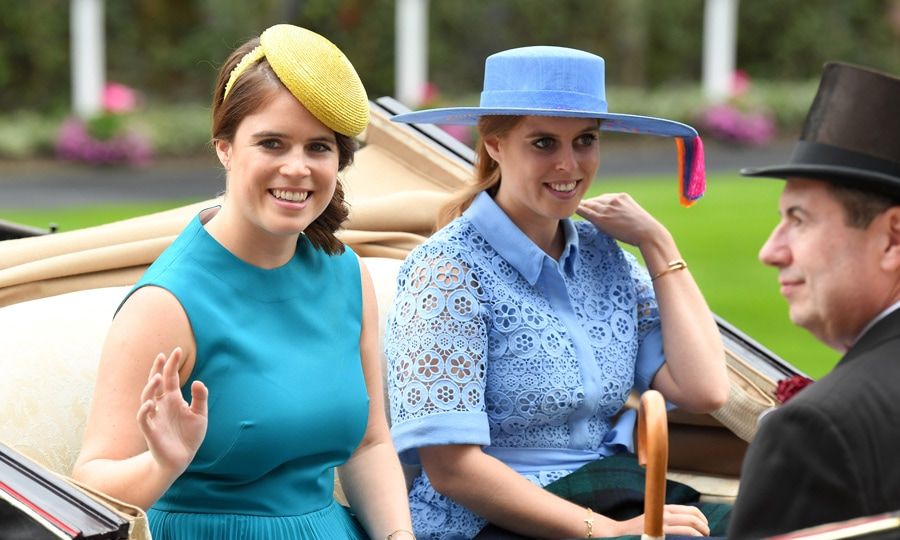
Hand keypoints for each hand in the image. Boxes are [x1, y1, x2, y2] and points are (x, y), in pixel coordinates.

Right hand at [136, 347, 207, 474]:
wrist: (182, 458)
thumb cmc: (189, 435)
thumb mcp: (200, 414)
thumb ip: (200, 397)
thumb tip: (198, 381)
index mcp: (173, 399)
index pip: (170, 377)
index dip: (171, 364)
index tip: (176, 350)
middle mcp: (161, 405)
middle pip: (156, 383)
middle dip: (157, 370)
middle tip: (162, 356)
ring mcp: (155, 416)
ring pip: (147, 397)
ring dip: (151, 387)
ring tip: (157, 377)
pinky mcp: (151, 431)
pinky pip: (143, 419)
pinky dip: (144, 410)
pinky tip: (150, 403)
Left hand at [576, 193, 665, 247]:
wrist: (649, 233)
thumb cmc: (644, 230)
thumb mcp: (632, 215)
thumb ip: (621, 213)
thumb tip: (612, 220)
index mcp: (621, 196)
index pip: (603, 198)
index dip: (595, 204)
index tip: (588, 208)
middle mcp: (613, 198)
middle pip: (594, 200)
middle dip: (586, 204)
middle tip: (574, 207)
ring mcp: (607, 207)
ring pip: (588, 205)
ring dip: (580, 207)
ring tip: (568, 208)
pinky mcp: (602, 217)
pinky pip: (585, 211)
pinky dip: (577, 210)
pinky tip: (568, 210)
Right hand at [618, 504, 709, 536]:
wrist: (623, 530)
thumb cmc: (639, 527)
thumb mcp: (655, 518)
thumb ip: (669, 518)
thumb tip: (687, 524)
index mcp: (665, 507)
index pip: (690, 510)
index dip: (702, 517)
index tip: (705, 525)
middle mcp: (665, 512)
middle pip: (692, 516)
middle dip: (704, 526)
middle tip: (707, 533)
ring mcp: (663, 521)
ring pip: (689, 524)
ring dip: (701, 532)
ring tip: (704, 537)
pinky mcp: (660, 530)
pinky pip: (682, 532)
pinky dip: (692, 536)